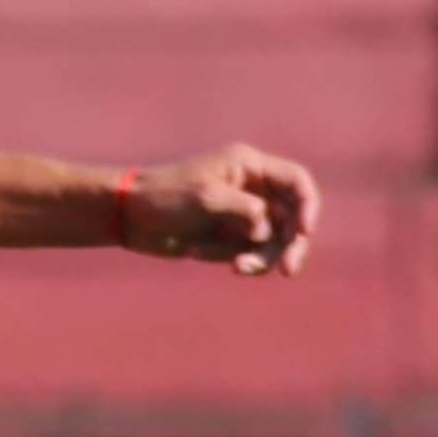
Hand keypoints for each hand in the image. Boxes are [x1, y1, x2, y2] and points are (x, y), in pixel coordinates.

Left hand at [122, 144, 320, 276]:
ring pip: (275, 242)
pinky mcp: (231, 238)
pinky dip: (243, 261)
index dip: (308, 206)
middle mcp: (253, 190)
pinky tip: (213, 258)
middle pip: (293, 218)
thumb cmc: (165, 196)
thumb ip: (245, 209)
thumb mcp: (207, 198)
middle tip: (288, 270)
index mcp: (250, 167)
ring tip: (238, 268)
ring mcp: (244, 216)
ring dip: (264, 258)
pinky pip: (253, 254)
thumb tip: (268, 229)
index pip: (297, 182)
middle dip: (293, 244)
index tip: (305, 232)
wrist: (129, 216)